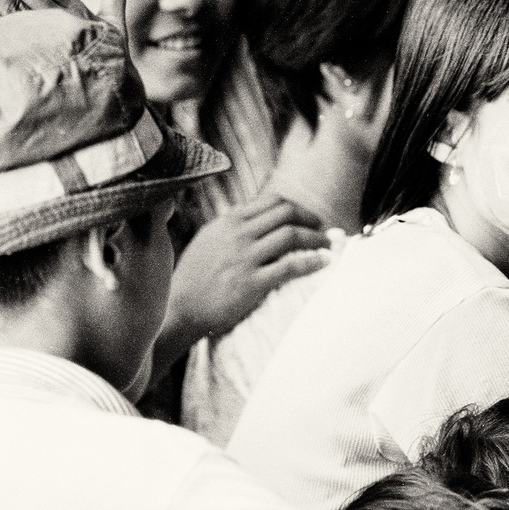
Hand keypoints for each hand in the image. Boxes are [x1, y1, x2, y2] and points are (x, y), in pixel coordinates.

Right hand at [166, 193, 329, 345]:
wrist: (179, 308)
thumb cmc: (193, 277)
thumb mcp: (208, 240)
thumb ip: (231, 226)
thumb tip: (255, 215)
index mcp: (228, 221)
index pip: (272, 201)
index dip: (297, 208)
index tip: (308, 218)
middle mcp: (238, 234)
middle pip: (286, 213)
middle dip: (311, 219)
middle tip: (324, 230)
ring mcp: (245, 258)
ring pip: (291, 235)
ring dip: (317, 239)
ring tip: (330, 247)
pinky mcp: (252, 283)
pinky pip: (290, 266)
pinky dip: (313, 262)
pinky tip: (325, 263)